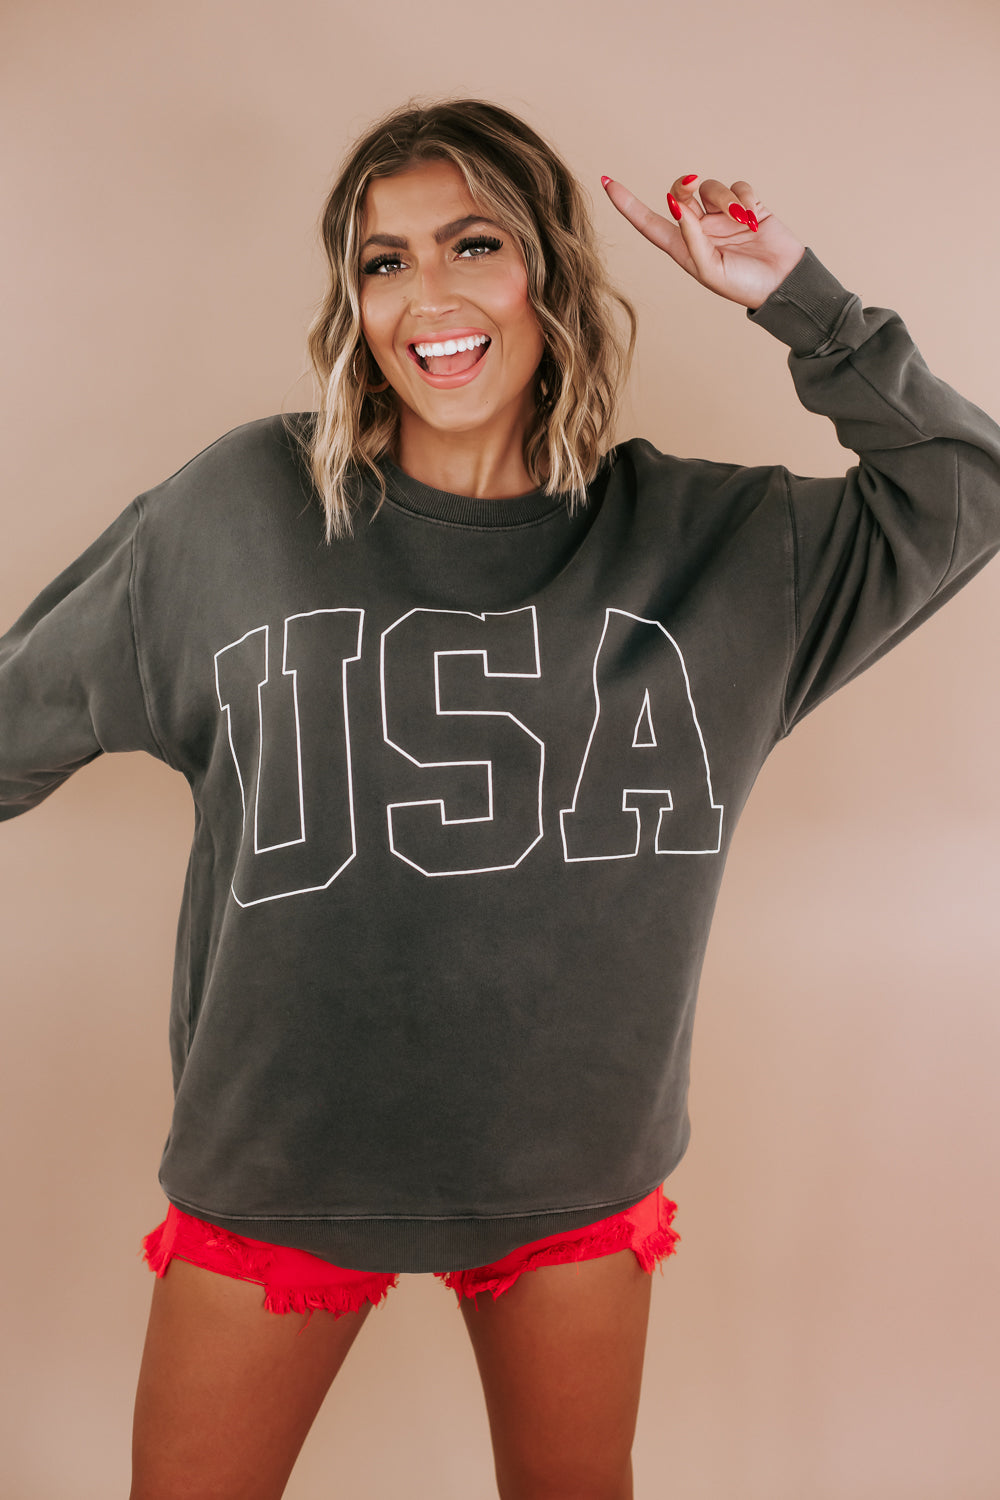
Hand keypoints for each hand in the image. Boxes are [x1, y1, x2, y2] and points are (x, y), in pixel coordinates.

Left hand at [603, 173, 806, 310]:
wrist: (784, 283)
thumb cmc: (744, 286)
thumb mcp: (710, 270)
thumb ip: (691, 239)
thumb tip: (675, 205)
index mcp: (683, 248)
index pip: (648, 222)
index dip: (627, 204)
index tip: (606, 182)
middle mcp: (699, 230)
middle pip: (680, 192)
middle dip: (684, 186)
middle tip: (691, 186)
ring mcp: (723, 217)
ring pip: (710, 187)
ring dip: (724, 197)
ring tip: (742, 219)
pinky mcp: (748, 206)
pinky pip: (738, 186)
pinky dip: (746, 196)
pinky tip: (755, 217)